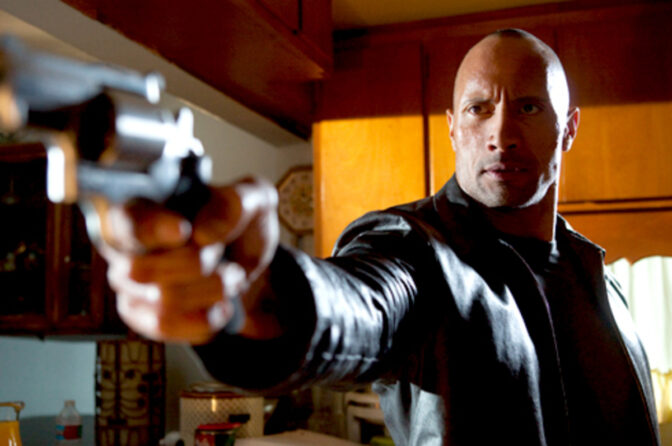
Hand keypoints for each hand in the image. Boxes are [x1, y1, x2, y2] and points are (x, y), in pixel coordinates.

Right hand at [97, 177, 279, 343]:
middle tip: (222, 254)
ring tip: (230, 277)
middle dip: (197, 265)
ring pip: (161, 302)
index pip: (125, 221)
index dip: (151, 230)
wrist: (245, 260)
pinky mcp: (141, 316)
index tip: (183, 231)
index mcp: (141, 204)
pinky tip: (221, 304)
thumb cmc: (239, 221)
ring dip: (210, 291)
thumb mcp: (253, 199)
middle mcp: (123, 247)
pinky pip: (166, 327)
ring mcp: (127, 285)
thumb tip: (202, 234)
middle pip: (141, 269)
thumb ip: (233, 206)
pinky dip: (205, 318)